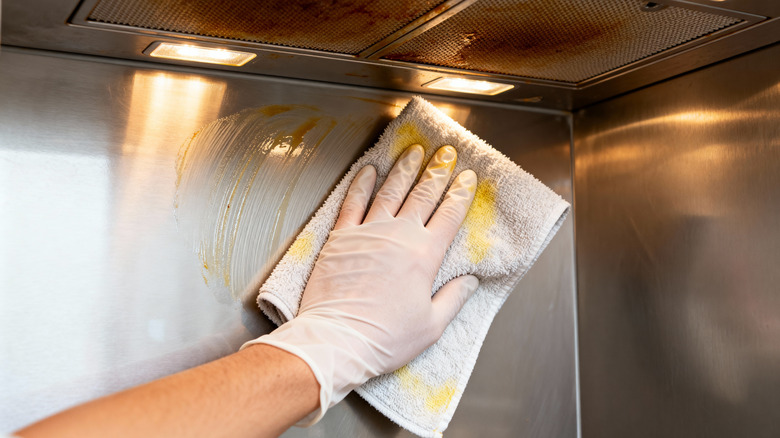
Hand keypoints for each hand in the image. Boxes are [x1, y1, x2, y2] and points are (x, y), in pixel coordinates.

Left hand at [244, 144, 477, 422]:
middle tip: (445, 153)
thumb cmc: (386, 337)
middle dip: (437, 171)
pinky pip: (353, 202)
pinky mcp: (341, 237)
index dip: (460, 193)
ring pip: (391, 191)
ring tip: (414, 151)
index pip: (449, 215)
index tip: (467, 177)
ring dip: (404, 169)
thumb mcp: (432, 325)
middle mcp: (399, 236)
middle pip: (423, 195)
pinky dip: (362, 183)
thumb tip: (471, 280)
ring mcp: (368, 232)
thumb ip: (453, 298)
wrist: (339, 339)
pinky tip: (370, 170)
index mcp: (424, 256)